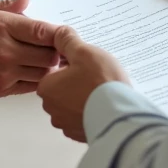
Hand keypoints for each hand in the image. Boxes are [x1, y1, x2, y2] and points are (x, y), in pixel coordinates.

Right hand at [0, 0, 60, 96]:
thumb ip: (8, 5)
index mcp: (1, 25)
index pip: (42, 31)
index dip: (58, 33)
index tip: (63, 33)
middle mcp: (4, 50)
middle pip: (48, 55)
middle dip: (57, 51)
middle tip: (59, 48)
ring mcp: (3, 72)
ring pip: (43, 72)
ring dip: (49, 66)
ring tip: (47, 59)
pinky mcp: (0, 89)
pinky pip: (30, 86)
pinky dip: (37, 79)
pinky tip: (33, 70)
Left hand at [37, 26, 129, 141]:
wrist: (120, 115)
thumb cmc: (100, 84)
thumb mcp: (84, 52)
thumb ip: (68, 40)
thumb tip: (59, 33)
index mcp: (47, 88)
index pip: (53, 71)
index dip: (70, 64)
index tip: (85, 63)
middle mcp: (52, 109)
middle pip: (62, 88)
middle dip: (76, 81)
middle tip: (96, 75)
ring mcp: (66, 124)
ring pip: (72, 104)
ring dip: (84, 98)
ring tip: (102, 90)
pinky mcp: (81, 135)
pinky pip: (83, 118)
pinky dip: (91, 112)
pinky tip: (104, 104)